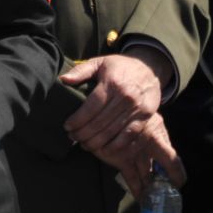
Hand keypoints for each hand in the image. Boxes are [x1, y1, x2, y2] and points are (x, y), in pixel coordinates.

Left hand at [61, 50, 182, 185]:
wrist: (149, 68)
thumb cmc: (119, 67)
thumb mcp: (100, 62)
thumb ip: (81, 70)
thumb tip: (63, 79)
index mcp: (112, 83)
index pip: (91, 106)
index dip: (78, 119)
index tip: (67, 126)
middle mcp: (125, 96)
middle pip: (100, 122)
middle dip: (83, 133)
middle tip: (72, 137)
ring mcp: (137, 108)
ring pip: (113, 131)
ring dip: (96, 142)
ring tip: (85, 145)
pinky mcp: (146, 117)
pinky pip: (129, 135)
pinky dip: (116, 146)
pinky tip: (104, 150)